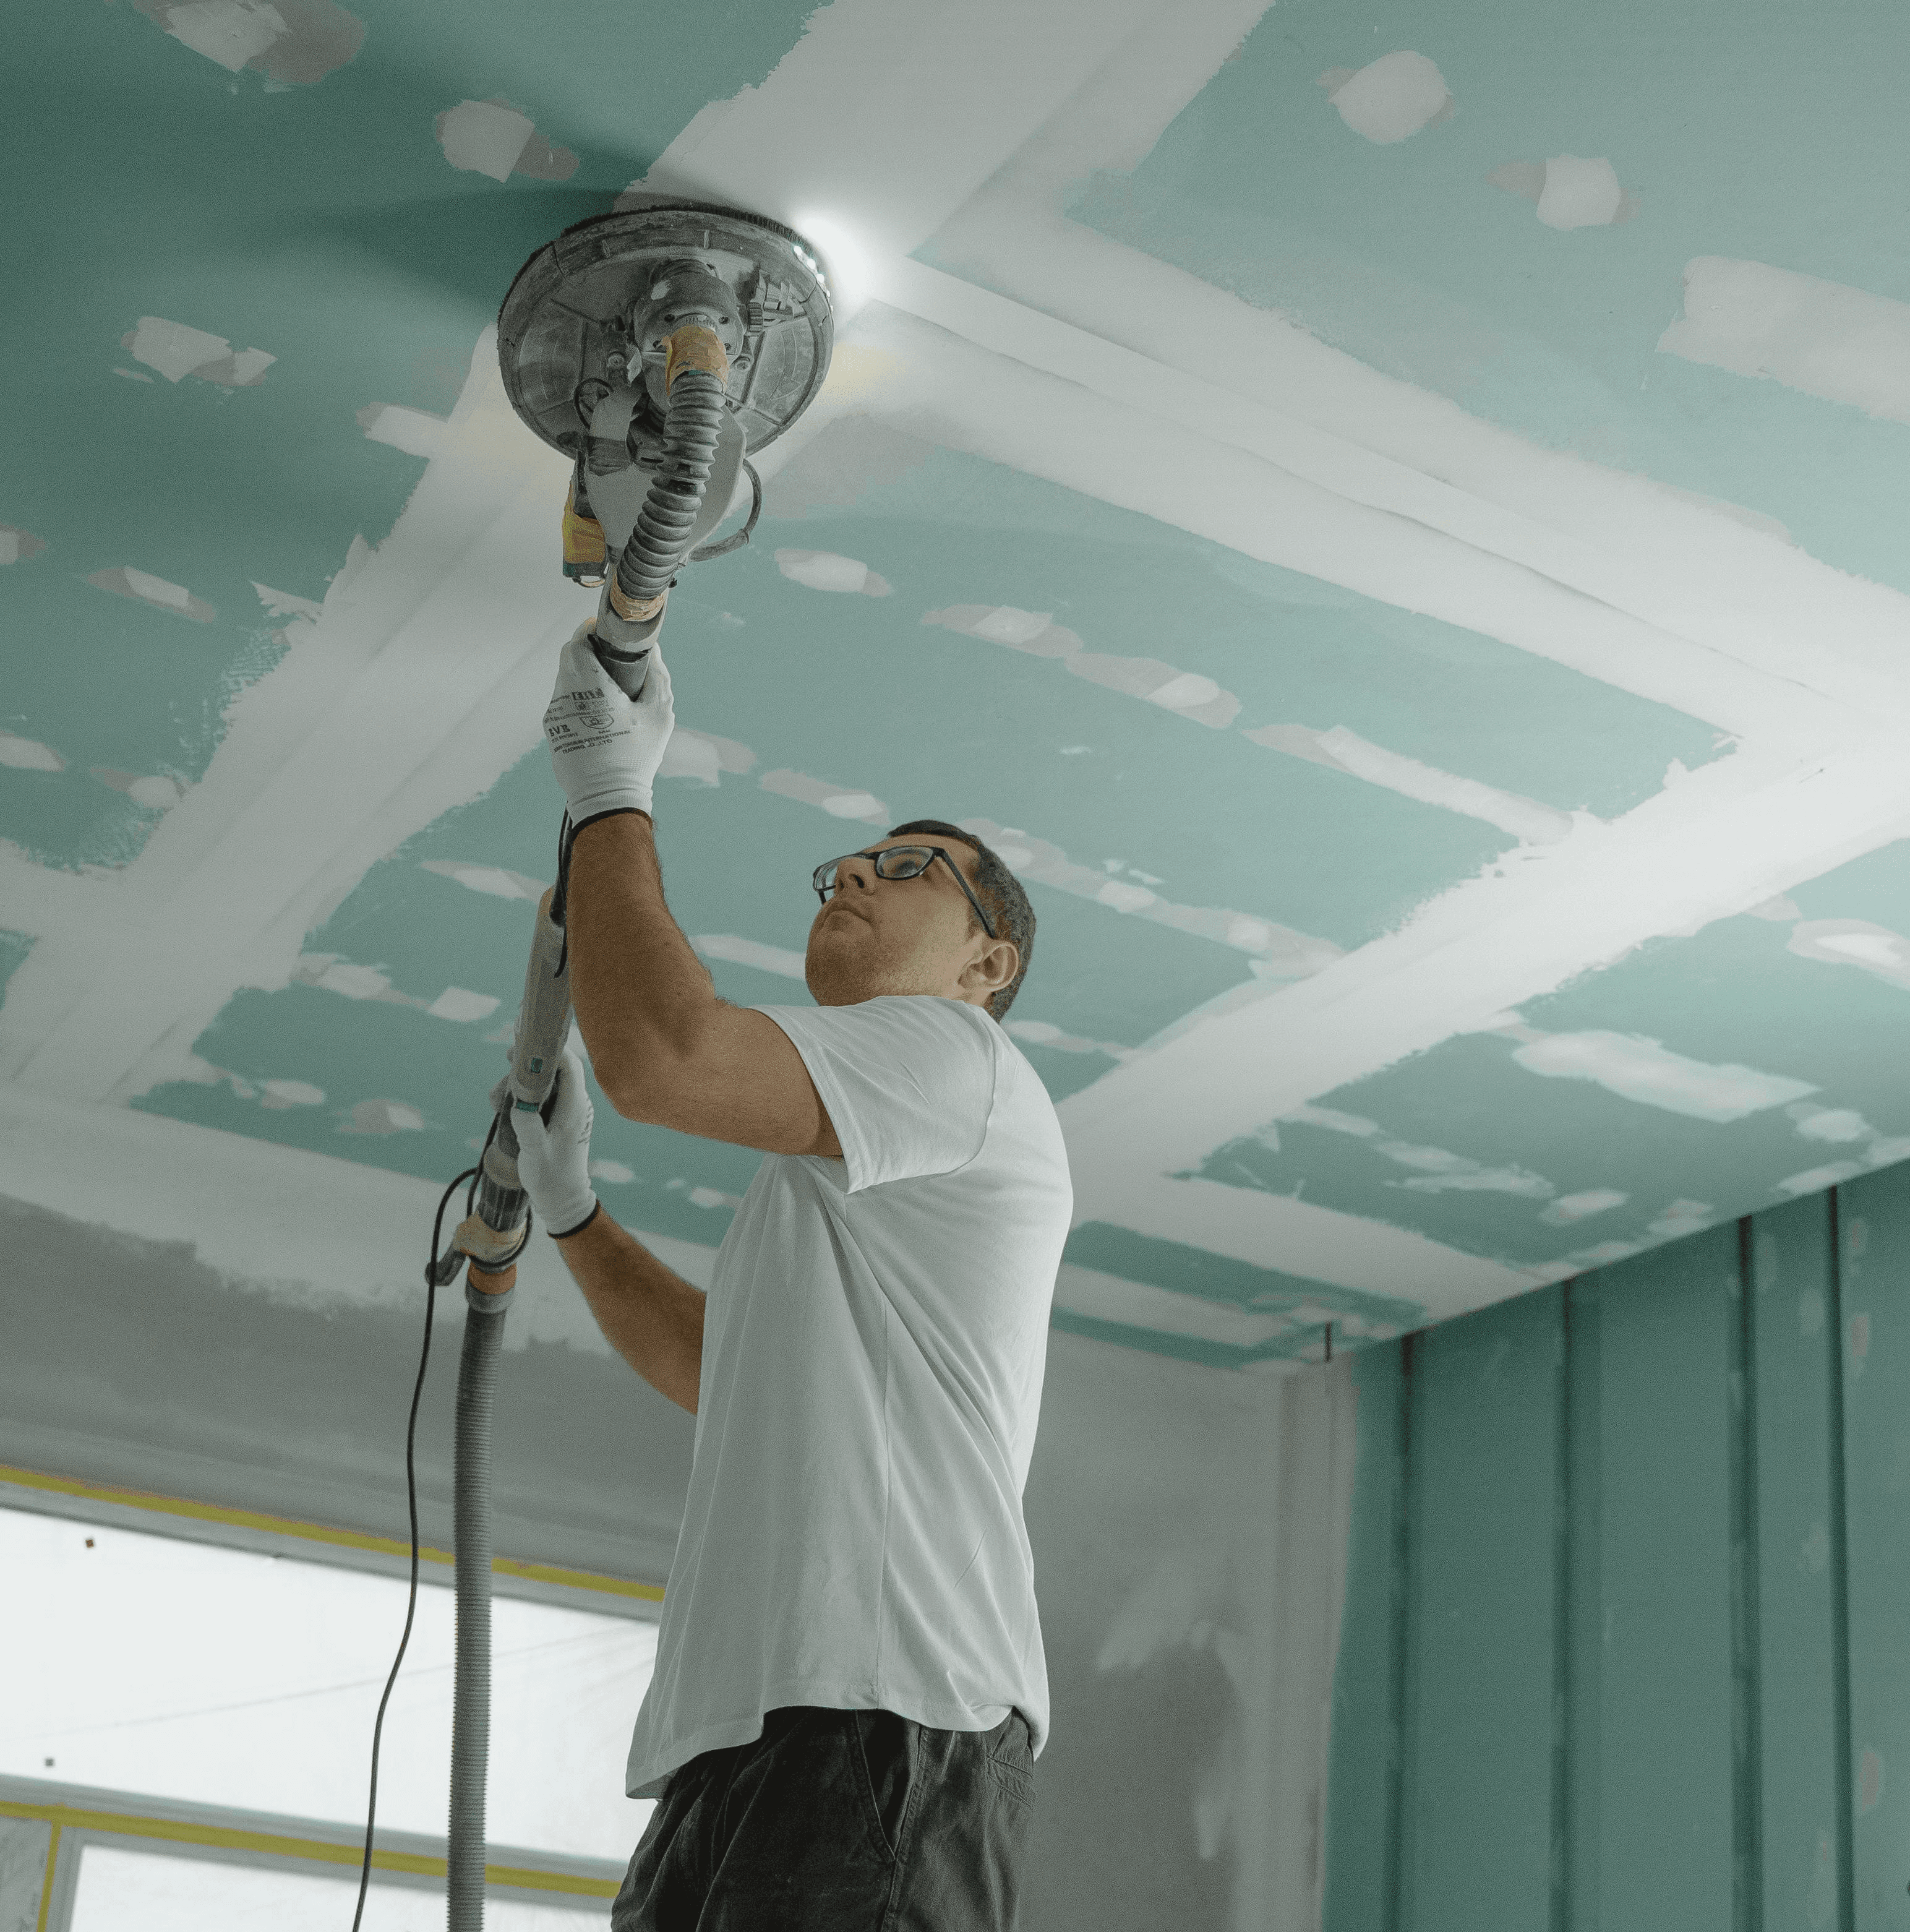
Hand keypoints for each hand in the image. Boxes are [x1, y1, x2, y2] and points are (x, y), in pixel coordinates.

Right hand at [506, 1050, 598, 1237]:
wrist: (563, 1201)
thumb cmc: (552, 1178)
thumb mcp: (535, 1152)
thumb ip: (527, 1125)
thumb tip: (517, 1101)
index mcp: (575, 1107)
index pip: (569, 1065)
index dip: (548, 1049)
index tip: (522, 1048)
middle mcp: (574, 1104)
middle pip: (551, 1069)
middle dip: (525, 1068)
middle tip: (503, 1071)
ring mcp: (566, 1111)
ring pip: (542, 1083)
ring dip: (518, 1085)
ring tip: (496, 1101)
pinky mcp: (557, 1119)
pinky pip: (539, 1098)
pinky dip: (521, 1098)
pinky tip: (502, 1109)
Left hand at [543, 623, 674, 827]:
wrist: (608, 798)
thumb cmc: (636, 758)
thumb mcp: (659, 715)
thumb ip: (657, 676)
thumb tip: (653, 650)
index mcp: (590, 687)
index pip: (578, 642)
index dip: (591, 630)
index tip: (606, 631)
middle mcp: (566, 696)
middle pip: (568, 657)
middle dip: (587, 650)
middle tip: (611, 656)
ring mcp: (556, 714)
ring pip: (564, 679)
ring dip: (583, 675)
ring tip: (609, 687)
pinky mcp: (554, 730)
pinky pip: (564, 702)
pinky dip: (579, 697)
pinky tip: (600, 713)